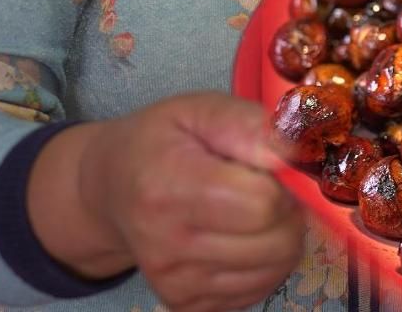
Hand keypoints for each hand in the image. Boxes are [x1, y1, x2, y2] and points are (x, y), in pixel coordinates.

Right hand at [33, 92, 305, 311]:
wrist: (111, 187)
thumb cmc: (160, 142)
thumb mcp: (198, 109)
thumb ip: (245, 123)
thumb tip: (290, 153)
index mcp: (169, 189)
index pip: (263, 203)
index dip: (283, 181)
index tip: (268, 167)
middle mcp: (168, 246)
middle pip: (275, 242)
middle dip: (288, 211)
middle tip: (268, 188)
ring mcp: (175, 283)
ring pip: (274, 269)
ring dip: (281, 237)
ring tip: (254, 210)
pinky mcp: (184, 305)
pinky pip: (257, 290)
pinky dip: (265, 263)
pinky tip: (242, 237)